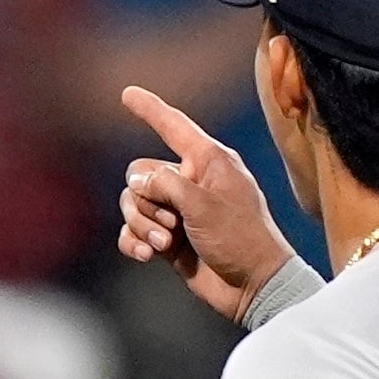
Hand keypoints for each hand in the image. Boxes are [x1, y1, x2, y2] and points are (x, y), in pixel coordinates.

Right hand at [119, 86, 291, 318]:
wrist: (251, 285)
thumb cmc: (240, 238)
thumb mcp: (202, 205)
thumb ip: (165, 184)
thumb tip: (137, 183)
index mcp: (209, 161)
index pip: (173, 126)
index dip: (150, 109)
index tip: (127, 93)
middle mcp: (191, 180)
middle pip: (140, 174)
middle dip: (144, 201)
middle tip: (170, 225)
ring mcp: (178, 210)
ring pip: (134, 203)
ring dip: (141, 224)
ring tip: (163, 244)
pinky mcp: (168, 237)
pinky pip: (133, 230)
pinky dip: (134, 241)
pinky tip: (147, 256)